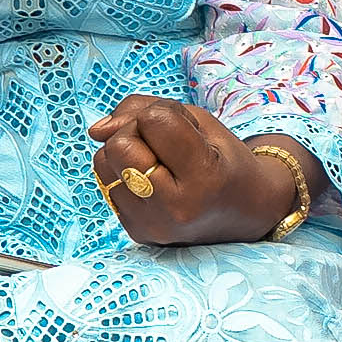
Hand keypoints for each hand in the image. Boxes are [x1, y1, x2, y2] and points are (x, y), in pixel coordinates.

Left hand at [87, 95, 322, 246]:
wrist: (244, 212)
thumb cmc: (224, 160)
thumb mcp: (200, 121)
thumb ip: (147, 110)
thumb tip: (96, 130)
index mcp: (204, 177)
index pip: (153, 121)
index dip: (163, 112)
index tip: (185, 127)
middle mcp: (174, 209)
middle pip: (119, 145)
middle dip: (135, 131)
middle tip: (164, 143)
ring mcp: (151, 225)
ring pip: (102, 163)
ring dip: (124, 151)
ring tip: (156, 160)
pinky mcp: (135, 232)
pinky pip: (106, 183)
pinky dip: (123, 172)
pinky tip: (150, 179)